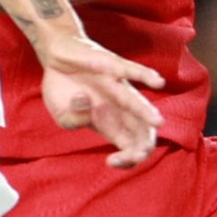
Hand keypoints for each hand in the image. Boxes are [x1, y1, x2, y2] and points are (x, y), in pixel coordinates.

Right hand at [37, 33, 165, 167]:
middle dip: (142, 146)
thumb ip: (73, 120)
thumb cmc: (63, 87)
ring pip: (136, 102)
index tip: (110, 161)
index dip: (126, 160)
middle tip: (138, 154)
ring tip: (158, 121)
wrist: (58, 55)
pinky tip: (158, 83)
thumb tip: (85, 102)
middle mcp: (118, 107)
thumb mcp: (62, 116)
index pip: (128, 146)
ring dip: (147, 112)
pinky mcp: (110, 65)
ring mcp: (116, 86)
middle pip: (140, 130)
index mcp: (108, 124)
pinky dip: (143, 75)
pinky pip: (129, 70)